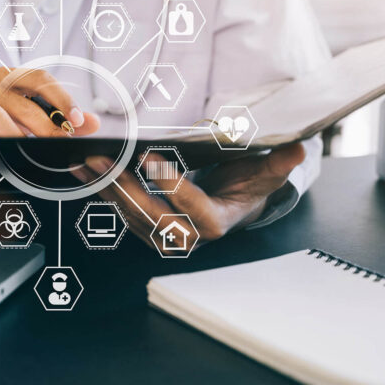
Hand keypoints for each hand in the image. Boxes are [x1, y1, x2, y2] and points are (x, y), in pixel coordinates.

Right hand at [0, 66, 99, 136]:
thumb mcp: (17, 107)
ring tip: (29, 150)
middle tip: (60, 144)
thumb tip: (93, 123)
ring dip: (18, 137)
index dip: (62, 99)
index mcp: (7, 76)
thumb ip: (54, 114)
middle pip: (23, 104)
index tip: (78, 120)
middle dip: (46, 128)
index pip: (39, 80)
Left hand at [74, 143, 305, 246]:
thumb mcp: (264, 174)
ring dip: (106, 188)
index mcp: (216, 223)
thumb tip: (298, 148)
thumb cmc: (246, 186)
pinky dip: (101, 190)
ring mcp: (163, 236)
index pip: (192, 207)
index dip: (172, 184)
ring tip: (87, 161)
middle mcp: (187, 236)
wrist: (231, 205)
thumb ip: (278, 163)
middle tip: (105, 160)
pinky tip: (86, 171)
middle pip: (152, 216)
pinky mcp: (146, 230)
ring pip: (130, 215)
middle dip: (125, 188)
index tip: (151, 158)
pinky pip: (120, 211)